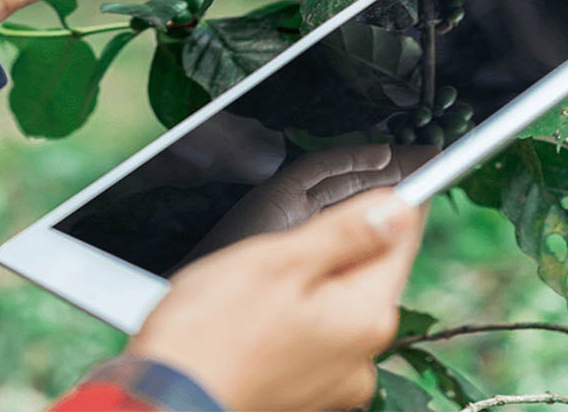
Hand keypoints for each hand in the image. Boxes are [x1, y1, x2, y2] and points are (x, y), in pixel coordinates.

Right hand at [128, 189, 424, 411]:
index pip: (400, 240)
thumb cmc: (210, 332)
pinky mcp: (306, 393)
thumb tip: (397, 210)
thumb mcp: (277, 261)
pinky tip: (252, 313)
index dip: (392, 202)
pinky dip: (292, 315)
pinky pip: (314, 336)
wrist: (168, 399)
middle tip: (284, 236)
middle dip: (335, 245)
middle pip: (366, 273)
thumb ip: (343, 234)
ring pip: (336, 304)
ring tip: (254, 281)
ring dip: (308, 281)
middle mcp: (362, 356)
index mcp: (364, 316)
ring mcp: (335, 382)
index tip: (390, 177)